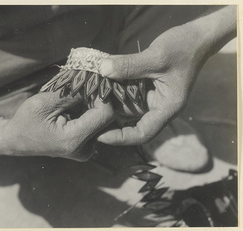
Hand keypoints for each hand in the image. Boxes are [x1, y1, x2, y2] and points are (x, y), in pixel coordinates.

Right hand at [0, 91, 113, 160]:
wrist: (18, 140)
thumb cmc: (26, 121)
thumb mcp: (44, 102)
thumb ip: (71, 93)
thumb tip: (94, 81)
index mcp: (74, 140)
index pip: (105, 114)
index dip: (102, 96)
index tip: (92, 83)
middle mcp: (85, 149)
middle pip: (106, 118)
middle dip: (97, 99)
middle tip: (84, 86)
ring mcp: (87, 150)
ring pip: (102, 120)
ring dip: (92, 105)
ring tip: (77, 96)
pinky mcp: (86, 146)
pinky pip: (96, 125)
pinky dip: (89, 112)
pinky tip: (77, 106)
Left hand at [97, 6, 235, 144]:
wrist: (197, 37)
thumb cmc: (184, 48)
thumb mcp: (156, 56)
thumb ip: (129, 65)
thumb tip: (102, 69)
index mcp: (166, 108)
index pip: (142, 133)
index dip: (120, 138)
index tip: (100, 136)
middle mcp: (158, 107)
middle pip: (131, 121)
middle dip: (110, 117)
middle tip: (89, 111)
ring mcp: (152, 98)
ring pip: (127, 106)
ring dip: (111, 101)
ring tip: (91, 95)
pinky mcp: (147, 88)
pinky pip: (128, 93)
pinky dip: (116, 89)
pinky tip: (103, 82)